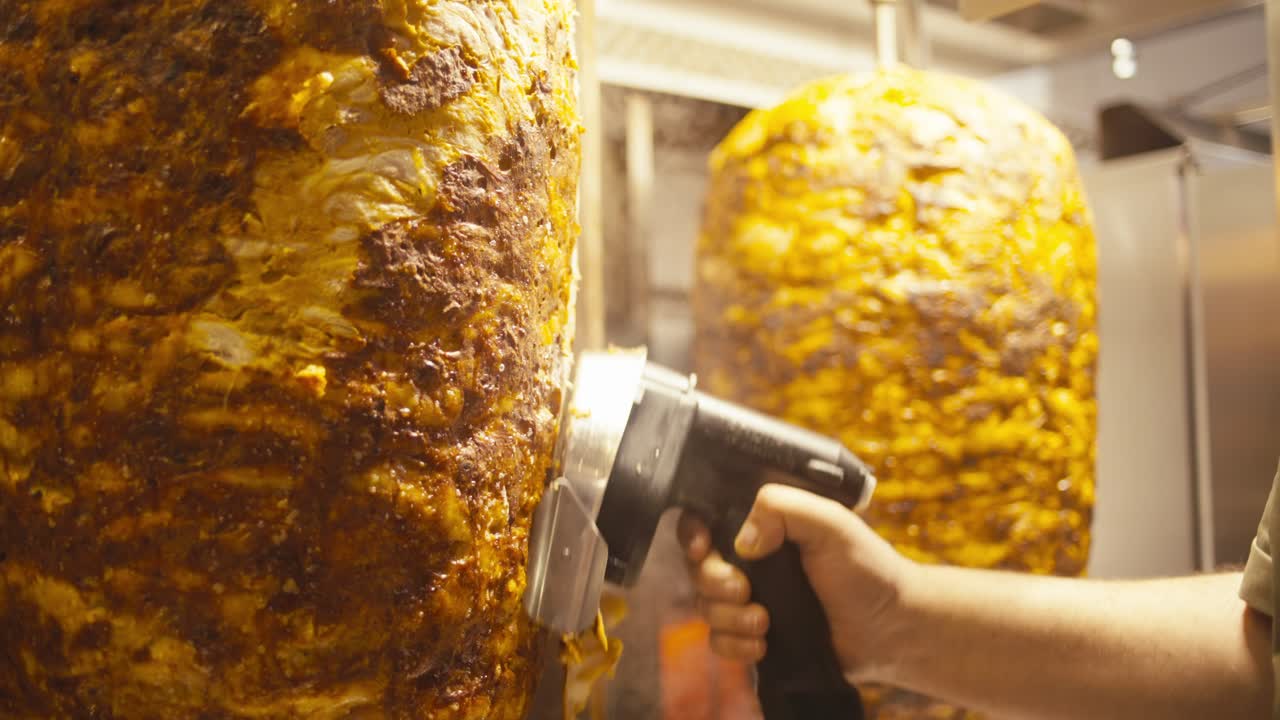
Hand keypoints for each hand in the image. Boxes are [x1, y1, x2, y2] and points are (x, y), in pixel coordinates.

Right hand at [677, 484, 916, 684]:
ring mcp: (751, 599)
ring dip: (727, 617)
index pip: (705, 518)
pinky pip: (719, 641)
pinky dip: (734, 645)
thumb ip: (783, 508)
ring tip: (763, 622)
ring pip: (705, 606)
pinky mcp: (754, 635)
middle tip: (744, 590)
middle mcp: (751, 559)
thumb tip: (742, 541)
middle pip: (697, 566)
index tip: (701, 547)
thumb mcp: (831, 523)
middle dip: (713, 581)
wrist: (891, 629)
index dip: (691, 533)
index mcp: (764, 524)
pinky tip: (762, 644)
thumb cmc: (868, 568)